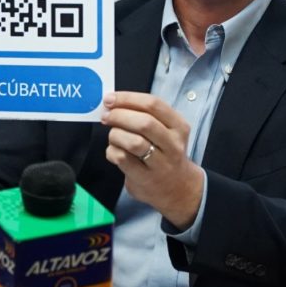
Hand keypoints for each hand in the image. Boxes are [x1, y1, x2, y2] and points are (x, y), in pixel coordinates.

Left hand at [102, 91, 204, 229]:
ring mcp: (161, 164)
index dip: (128, 98)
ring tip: (112, 135)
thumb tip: (113, 102)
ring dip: (115, 134)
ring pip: (134, 142)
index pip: (153, 104)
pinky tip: (114, 150)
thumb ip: (145, 115)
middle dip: (119, 115)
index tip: (110, 99)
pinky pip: (123, 159)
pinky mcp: (146, 178)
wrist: (178, 188)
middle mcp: (173, 144)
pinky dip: (112, 151)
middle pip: (144, 122)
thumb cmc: (165, 152)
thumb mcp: (166, 131)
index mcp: (178, 126)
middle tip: (106, 115)